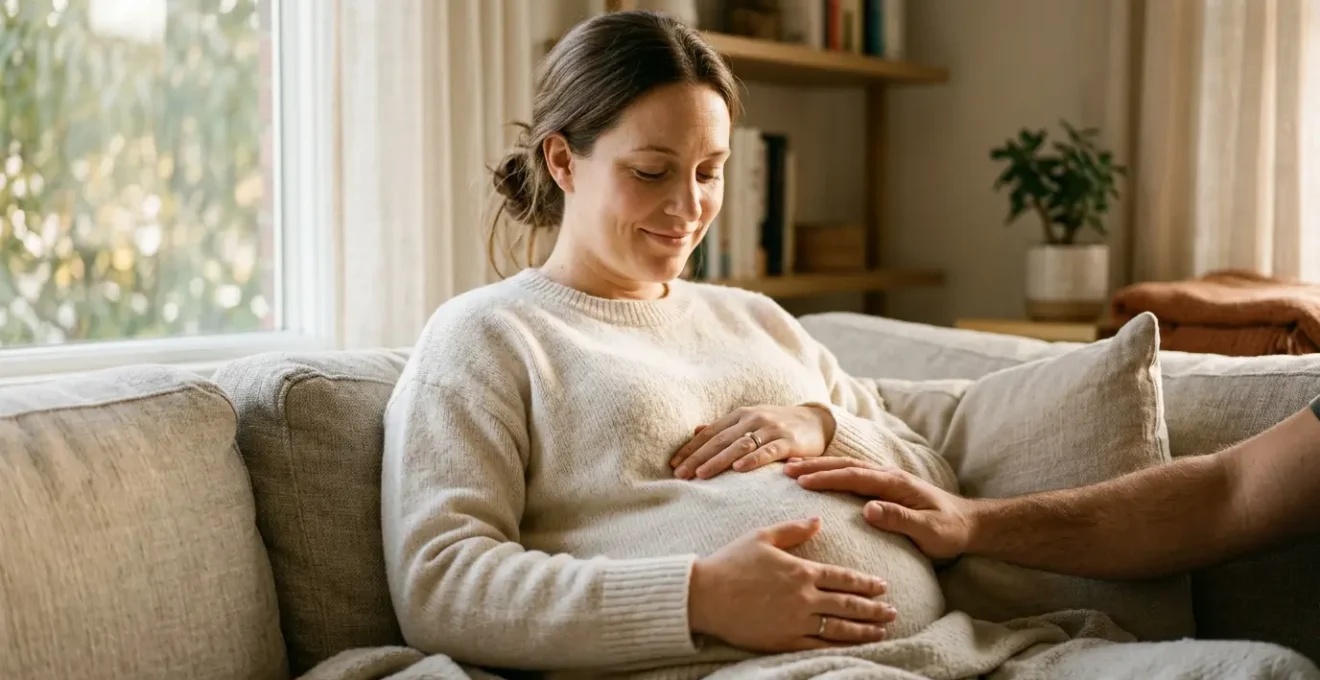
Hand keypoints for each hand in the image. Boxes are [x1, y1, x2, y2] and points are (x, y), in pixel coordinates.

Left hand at [671, 405, 835, 479]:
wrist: (817, 420)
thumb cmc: (778, 424)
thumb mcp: (750, 421)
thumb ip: (725, 427)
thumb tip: (695, 430)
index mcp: (740, 415)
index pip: (709, 433)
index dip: (690, 448)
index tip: (673, 464)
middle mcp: (752, 419)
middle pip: (720, 440)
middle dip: (698, 457)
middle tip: (680, 474)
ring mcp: (771, 429)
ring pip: (739, 446)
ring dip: (718, 460)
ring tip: (702, 474)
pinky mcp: (789, 442)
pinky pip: (768, 451)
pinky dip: (753, 460)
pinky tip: (739, 469)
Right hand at [688, 517, 895, 651]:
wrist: (704, 595)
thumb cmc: (731, 562)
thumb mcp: (762, 537)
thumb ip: (793, 530)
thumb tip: (818, 521)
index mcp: (800, 570)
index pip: (843, 577)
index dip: (866, 583)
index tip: (883, 586)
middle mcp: (803, 597)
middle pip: (849, 604)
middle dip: (874, 608)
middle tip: (892, 610)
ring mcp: (795, 621)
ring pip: (840, 628)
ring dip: (865, 629)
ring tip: (882, 630)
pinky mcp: (784, 641)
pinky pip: (820, 646)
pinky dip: (842, 647)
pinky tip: (855, 647)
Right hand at [785, 458, 972, 560]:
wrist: (968, 524)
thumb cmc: (949, 531)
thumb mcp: (929, 531)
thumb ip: (900, 519)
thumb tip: (868, 509)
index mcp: (896, 484)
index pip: (855, 476)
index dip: (826, 478)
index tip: (801, 481)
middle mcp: (888, 475)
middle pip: (845, 465)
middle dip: (814, 466)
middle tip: (785, 468)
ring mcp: (886, 478)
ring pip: (846, 466)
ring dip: (819, 466)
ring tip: (792, 466)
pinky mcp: (884, 486)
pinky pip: (852, 474)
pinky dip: (831, 471)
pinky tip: (817, 474)